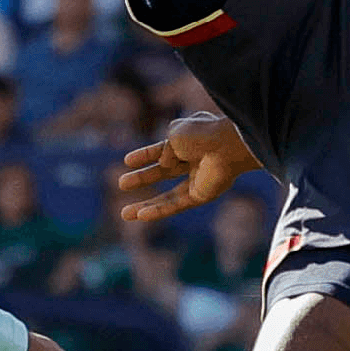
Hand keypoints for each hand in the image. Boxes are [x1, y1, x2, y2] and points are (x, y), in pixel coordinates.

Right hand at [118, 113, 258, 220]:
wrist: (227, 146)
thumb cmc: (203, 134)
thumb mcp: (175, 134)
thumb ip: (165, 149)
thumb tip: (164, 163)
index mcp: (191, 139)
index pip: (163, 149)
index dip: (145, 155)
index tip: (127, 161)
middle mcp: (195, 159)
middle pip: (164, 172)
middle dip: (143, 178)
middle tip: (122, 184)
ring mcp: (199, 179)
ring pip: (168, 196)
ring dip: (146, 205)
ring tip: (124, 214)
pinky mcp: (202, 195)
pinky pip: (177, 205)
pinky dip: (159, 211)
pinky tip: (141, 216)